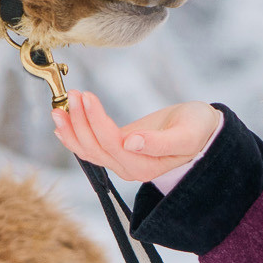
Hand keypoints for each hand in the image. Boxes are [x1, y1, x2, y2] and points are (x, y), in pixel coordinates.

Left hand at [51, 91, 221, 183]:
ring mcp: (121, 161)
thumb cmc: (198, 129)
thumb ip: (160, 143)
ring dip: (72, 128)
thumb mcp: (186, 134)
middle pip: (95, 147)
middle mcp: (129, 168)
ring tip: (60, 107)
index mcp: (145, 166)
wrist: (202, 129)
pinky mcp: (117, 150)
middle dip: (80, 121)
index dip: (96, 121)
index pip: (112, 144)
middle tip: (73, 94)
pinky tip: (62, 125)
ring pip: (88, 149)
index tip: (87, 97)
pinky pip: (90, 147)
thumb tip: (131, 143)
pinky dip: (73, 136)